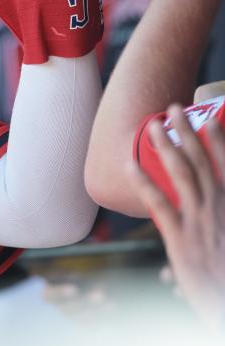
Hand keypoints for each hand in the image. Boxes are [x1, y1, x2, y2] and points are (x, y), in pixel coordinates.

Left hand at [127, 104, 224, 330]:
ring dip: (165, 146)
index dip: (219, 138)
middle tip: (174, 107)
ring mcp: (199, 221)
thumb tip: (214, 197)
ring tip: (151, 125)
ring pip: (181, 174)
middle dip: (187, 132)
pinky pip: (158, 203)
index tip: (210, 116)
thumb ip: (221, 212)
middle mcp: (219, 207)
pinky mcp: (180, 239)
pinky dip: (144, 181)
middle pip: (201, 161)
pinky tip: (130, 164)